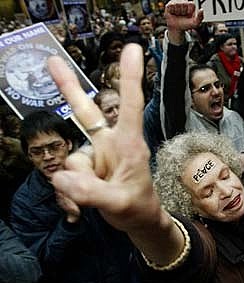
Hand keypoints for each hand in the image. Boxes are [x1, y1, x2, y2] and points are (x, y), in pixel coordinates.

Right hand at [47, 44, 184, 266]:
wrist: (137, 220)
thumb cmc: (137, 207)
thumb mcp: (118, 203)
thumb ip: (91, 193)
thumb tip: (60, 178)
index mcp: (129, 144)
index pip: (130, 106)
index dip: (130, 78)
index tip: (132, 50)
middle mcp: (111, 144)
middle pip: (86, 113)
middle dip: (69, 89)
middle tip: (52, 63)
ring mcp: (97, 155)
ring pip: (72, 158)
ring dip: (77, 181)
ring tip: (94, 197)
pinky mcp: (87, 167)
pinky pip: (68, 173)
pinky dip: (71, 188)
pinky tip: (83, 199)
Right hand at [164, 0, 203, 44]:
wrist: (176, 29)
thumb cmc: (185, 25)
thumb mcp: (195, 24)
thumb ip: (200, 18)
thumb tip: (201, 10)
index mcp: (191, 6)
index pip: (191, 4)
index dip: (189, 11)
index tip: (188, 15)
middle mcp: (184, 2)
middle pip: (184, 3)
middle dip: (183, 11)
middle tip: (182, 16)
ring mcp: (176, 3)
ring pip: (177, 4)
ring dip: (177, 11)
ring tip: (178, 15)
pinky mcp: (169, 5)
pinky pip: (171, 5)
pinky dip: (172, 10)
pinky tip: (173, 13)